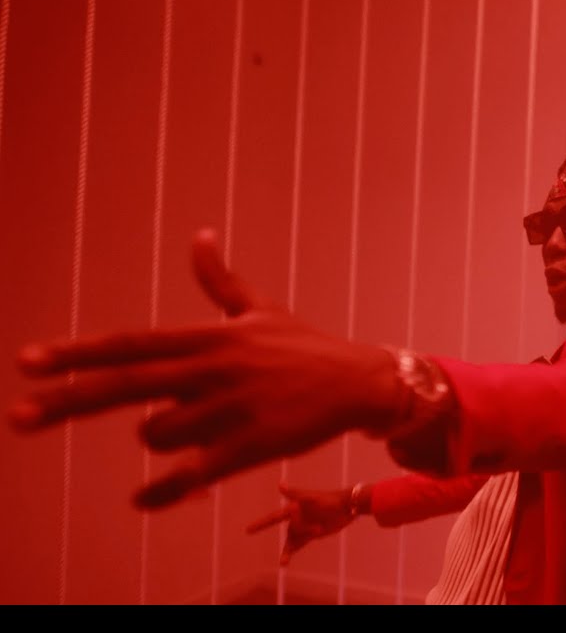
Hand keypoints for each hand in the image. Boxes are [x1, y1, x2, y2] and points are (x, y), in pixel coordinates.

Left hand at [8, 228, 404, 509]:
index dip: (79, 352)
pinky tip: (142, 501)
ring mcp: (232, 408)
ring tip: (202, 427)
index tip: (29, 362)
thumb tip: (199, 234)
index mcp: (211, 336)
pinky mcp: (252, 446)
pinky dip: (163, 492)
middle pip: (126, 385)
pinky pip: (191, 475)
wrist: (361, 382)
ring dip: (164, 438)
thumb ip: (220, 281)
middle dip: (68, 400)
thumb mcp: (261, 310)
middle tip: (17, 417)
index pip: (132, 343)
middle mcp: (214, 368)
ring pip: (159, 433)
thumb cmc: (305, 347)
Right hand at [246, 482, 357, 564]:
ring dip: (288, 550)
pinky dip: (292, 552)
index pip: (274, 517)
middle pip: (289, 531)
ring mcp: (305, 526)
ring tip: (283, 561)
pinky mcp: (313, 533)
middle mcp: (297, 517)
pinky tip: (283, 563)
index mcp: (294, 507)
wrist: (348, 506)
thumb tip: (279, 485)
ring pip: (291, 540)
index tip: (247, 530)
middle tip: (318, 528)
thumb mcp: (312, 497)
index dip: (261, 524)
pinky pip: (300, 544)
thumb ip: (295, 495)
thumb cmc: (329, 498)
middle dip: (293, 536)